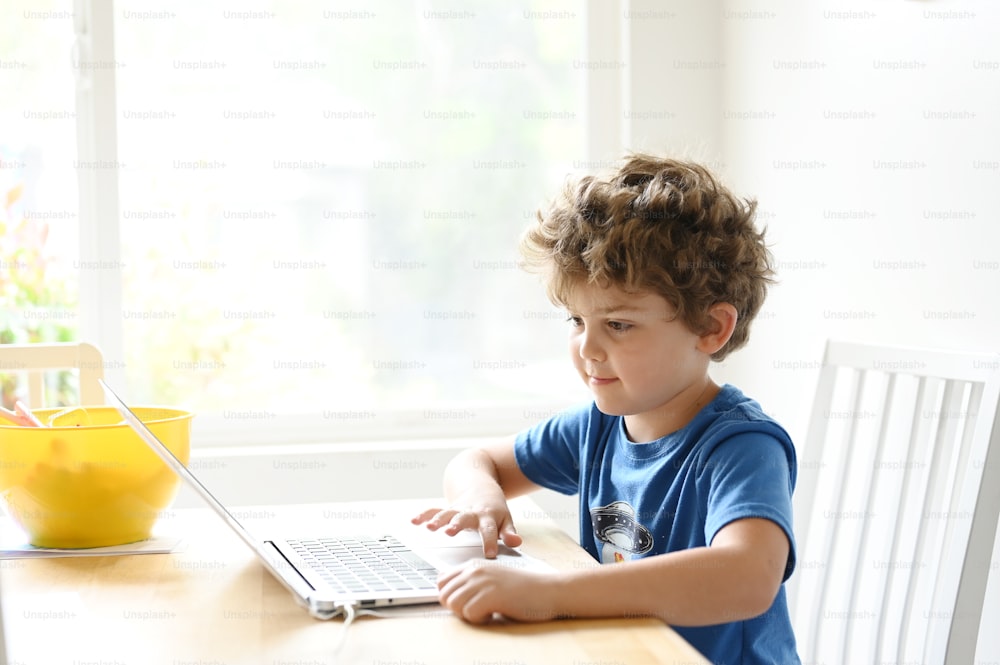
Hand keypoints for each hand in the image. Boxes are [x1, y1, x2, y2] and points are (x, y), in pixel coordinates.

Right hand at [411, 490, 522, 558]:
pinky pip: (433, 510)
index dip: (490, 541)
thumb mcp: (505, 519)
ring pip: (446, 513)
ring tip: (430, 527)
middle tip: (450, 532)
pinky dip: (423, 515)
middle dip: (457, 524)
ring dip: (437, 520)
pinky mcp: (447, 508)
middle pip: (464, 518)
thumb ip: (508, 532)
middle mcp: (471, 512)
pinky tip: (414, 521)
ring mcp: (457, 509)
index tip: (490, 554)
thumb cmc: (494, 508)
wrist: (481, 485)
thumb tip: (517, 542)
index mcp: (488, 517)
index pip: (489, 530)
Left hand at [437, 560, 559, 623]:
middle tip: (478, 608)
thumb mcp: (492, 580)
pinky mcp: (491, 595)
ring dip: (468, 614)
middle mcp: (475, 570)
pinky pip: (469, 614)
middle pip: (444, 595)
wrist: (547, 590)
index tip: (466, 602)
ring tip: (486, 611)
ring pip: (453, 604)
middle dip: (458, 608)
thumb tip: (449, 597)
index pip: (441, 581)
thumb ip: (471, 583)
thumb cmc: (522, 589)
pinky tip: (494, 613)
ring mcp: (483, 581)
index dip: (450, 597)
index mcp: (473, 565)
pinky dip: (480, 620)